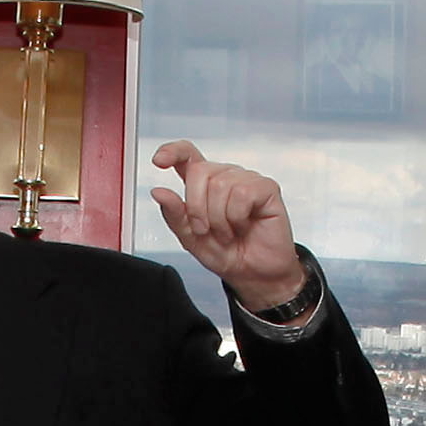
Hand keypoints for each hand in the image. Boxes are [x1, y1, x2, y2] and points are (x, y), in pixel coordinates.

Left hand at [147, 143, 309, 313]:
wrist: (255, 273)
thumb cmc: (227, 253)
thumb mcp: (191, 239)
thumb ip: (174, 215)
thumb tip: (159, 192)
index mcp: (203, 185)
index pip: (187, 155)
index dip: (172, 151)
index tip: (158, 161)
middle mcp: (224, 177)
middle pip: (199, 171)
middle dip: (197, 207)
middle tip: (205, 229)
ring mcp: (246, 180)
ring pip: (219, 184)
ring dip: (219, 218)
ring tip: (228, 232)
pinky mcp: (266, 188)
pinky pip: (242, 193)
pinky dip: (237, 217)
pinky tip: (243, 225)